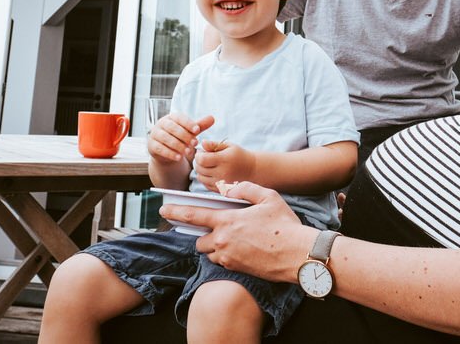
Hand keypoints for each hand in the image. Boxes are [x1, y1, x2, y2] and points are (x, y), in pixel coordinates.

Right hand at [148, 113, 213, 164]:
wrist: (166, 152)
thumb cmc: (179, 138)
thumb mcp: (190, 132)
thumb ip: (200, 125)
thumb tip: (212, 118)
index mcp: (171, 117)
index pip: (179, 118)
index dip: (188, 123)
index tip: (197, 130)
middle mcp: (161, 124)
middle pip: (172, 128)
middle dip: (185, 136)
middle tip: (195, 143)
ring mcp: (154, 134)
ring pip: (166, 138)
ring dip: (178, 145)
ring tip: (188, 152)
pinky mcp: (151, 145)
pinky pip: (160, 148)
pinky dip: (170, 153)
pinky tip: (179, 158)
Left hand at [161, 181, 315, 282]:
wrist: (297, 255)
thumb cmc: (284, 225)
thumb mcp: (268, 197)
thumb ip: (246, 189)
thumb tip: (230, 190)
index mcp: (227, 220)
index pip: (193, 215)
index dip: (176, 212)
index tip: (163, 210)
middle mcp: (222, 240)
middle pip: (199, 240)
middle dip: (203, 235)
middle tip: (218, 230)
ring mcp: (228, 257)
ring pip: (209, 253)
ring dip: (214, 247)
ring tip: (233, 241)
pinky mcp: (235, 269)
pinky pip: (221, 262)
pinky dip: (225, 256)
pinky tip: (241, 250)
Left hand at [193, 141, 255, 191]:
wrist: (252, 170)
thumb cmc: (239, 155)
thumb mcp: (228, 146)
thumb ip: (214, 144)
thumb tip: (202, 143)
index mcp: (224, 160)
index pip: (202, 160)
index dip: (198, 155)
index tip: (202, 152)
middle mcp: (222, 173)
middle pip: (199, 169)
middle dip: (198, 162)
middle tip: (204, 157)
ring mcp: (222, 183)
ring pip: (200, 178)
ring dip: (200, 171)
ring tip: (208, 165)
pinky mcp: (221, 190)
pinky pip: (205, 184)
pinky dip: (205, 178)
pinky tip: (211, 172)